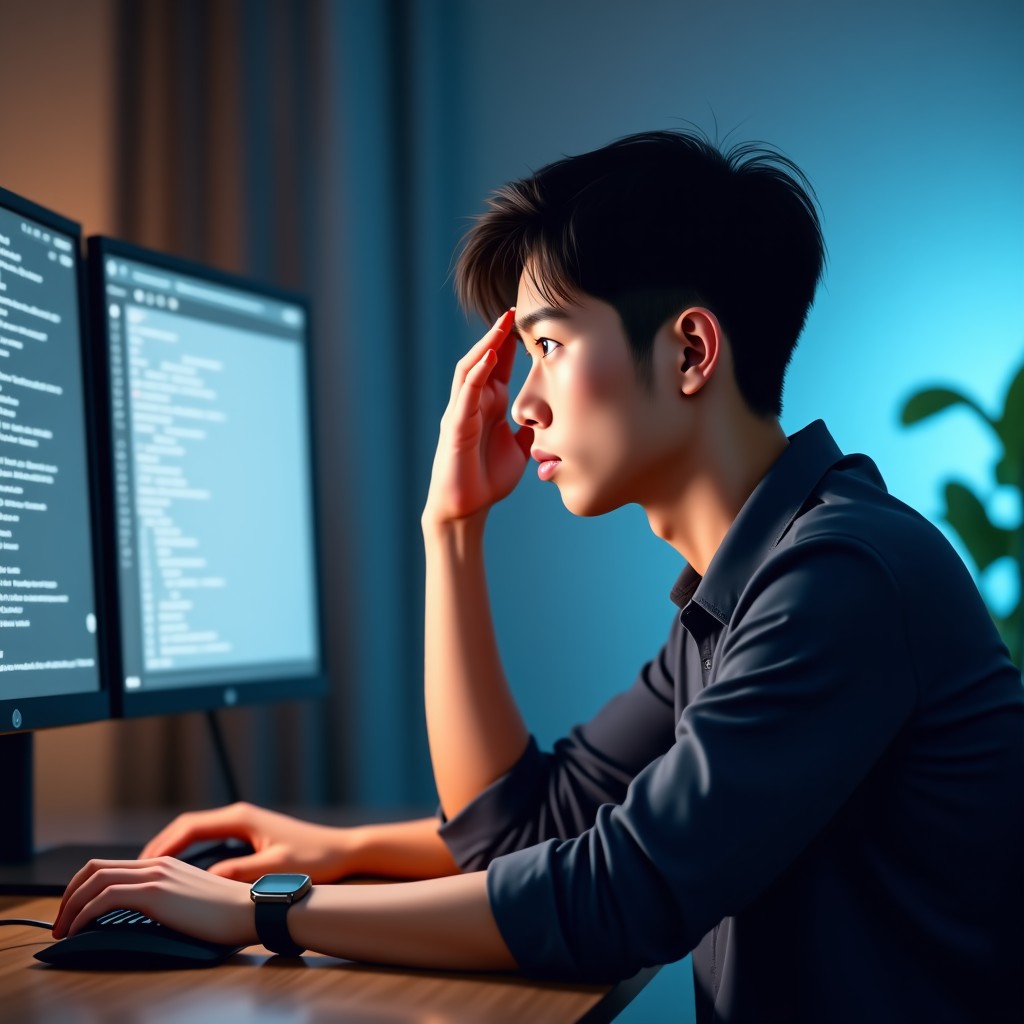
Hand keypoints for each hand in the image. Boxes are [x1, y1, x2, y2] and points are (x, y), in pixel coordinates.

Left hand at [52, 856, 255, 945]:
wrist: (251, 910)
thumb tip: (146, 918)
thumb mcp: (192, 901)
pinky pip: (105, 897)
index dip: (83, 888)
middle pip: (94, 868)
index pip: (110, 866)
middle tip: (61, 922)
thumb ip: (169, 900)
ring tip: (63, 930)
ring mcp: (155, 876)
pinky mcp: (155, 893)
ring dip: (70, 905)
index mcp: (165, 865)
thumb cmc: (229, 914)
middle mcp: (157, 864)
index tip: (75, 913)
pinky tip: (80, 931)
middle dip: (68, 895)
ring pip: (94, 879)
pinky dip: (84, 914)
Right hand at [140, 802, 353, 882]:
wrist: (342, 850)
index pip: (189, 827)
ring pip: (196, 832)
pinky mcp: (249, 834)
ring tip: (150, 872)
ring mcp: (243, 823)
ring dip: (173, 849)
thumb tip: (208, 880)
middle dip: (160, 847)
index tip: (143, 864)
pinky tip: (182, 872)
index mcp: (241, 818)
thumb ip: (241, 872)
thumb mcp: (275, 867)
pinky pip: (208, 839)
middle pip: (187, 827)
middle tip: (135, 870)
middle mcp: (239, 815)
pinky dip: (189, 852)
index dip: (162, 845)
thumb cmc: (315, 858)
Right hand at [423, 310, 532, 526]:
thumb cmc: (488, 479)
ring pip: (470, 369)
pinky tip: (490, 358)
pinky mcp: (455, 427)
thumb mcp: (520, 449)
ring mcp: (462, 412)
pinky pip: (465, 395)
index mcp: (489, 405)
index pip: (499, 366)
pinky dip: (477, 374)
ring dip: (486, 346)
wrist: (466, 508)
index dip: (511, 343)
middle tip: (513, 310)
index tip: (529, 320)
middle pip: (483, 358)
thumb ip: (530, 429)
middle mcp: (473, 403)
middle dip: (497, 335)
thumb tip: (550, 417)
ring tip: (500, 325)